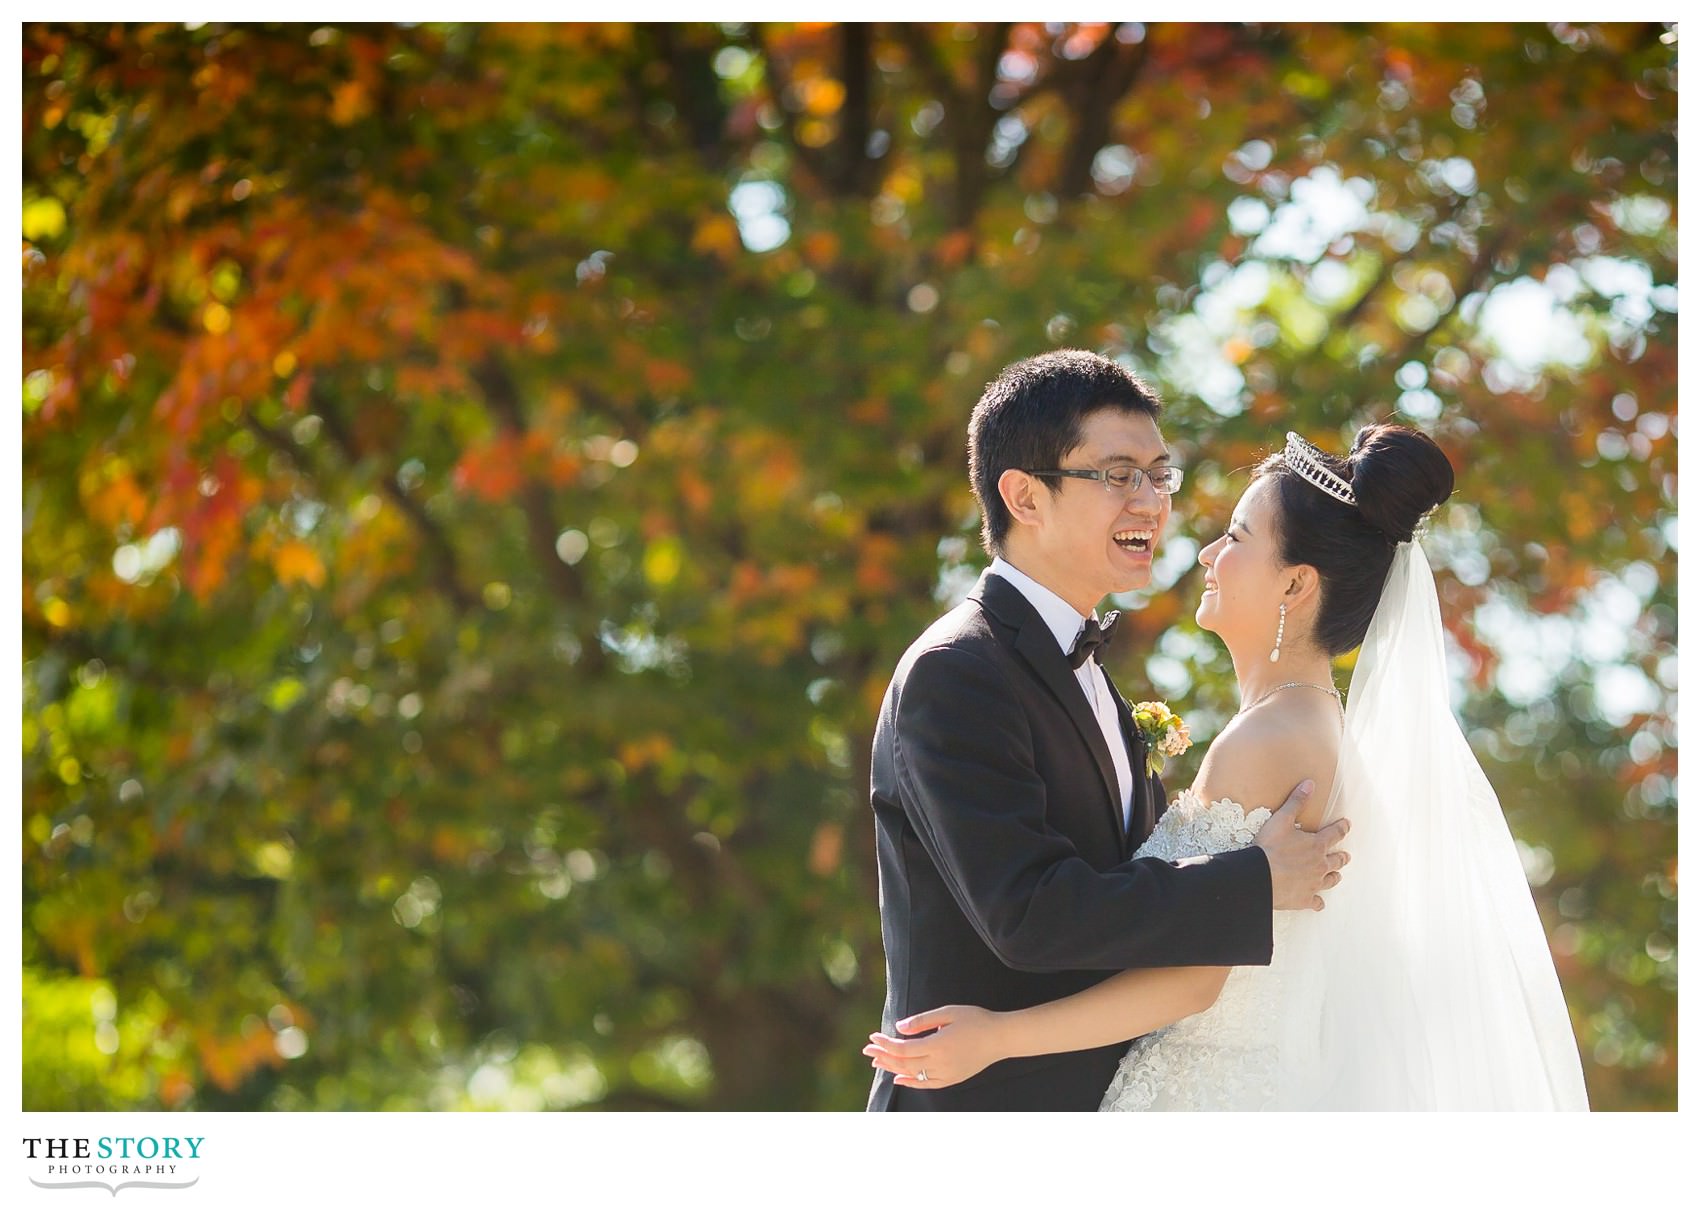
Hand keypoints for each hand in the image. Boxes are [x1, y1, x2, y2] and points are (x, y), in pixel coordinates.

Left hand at [863, 1005, 1007, 1089]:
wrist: (1000, 1038)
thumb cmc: (975, 1020)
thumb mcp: (948, 1012)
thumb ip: (922, 1021)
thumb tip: (899, 1028)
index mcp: (937, 1045)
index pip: (903, 1048)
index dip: (885, 1044)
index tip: (873, 1038)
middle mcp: (940, 1063)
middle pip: (904, 1063)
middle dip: (884, 1056)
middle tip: (867, 1051)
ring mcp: (946, 1074)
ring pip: (913, 1075)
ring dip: (893, 1069)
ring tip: (877, 1062)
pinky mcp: (952, 1079)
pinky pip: (926, 1084)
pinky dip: (910, 1082)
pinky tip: (899, 1079)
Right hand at [1252, 779, 1350, 911]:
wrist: (1260, 876)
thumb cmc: (1270, 847)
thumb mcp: (1282, 819)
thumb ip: (1297, 801)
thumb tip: (1310, 783)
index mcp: (1317, 845)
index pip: (1335, 834)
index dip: (1342, 828)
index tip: (1347, 825)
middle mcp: (1320, 865)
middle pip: (1337, 860)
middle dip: (1342, 856)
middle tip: (1346, 855)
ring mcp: (1314, 883)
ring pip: (1331, 880)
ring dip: (1334, 876)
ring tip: (1336, 875)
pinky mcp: (1304, 899)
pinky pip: (1316, 902)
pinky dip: (1318, 902)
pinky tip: (1319, 903)